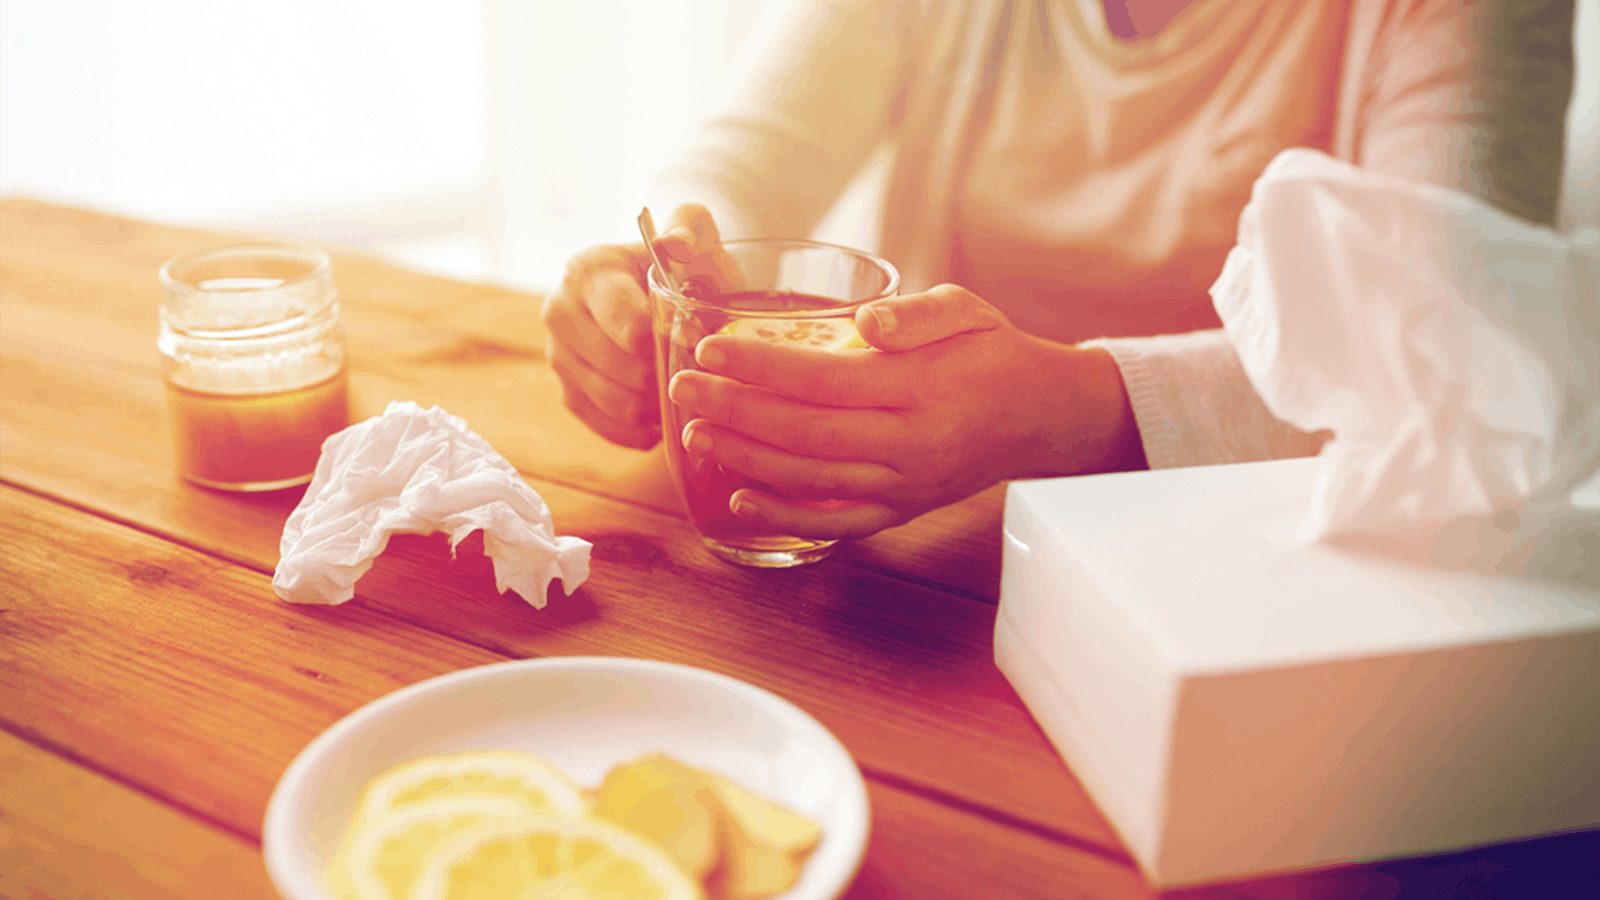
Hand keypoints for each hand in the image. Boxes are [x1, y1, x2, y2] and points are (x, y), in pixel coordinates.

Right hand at [541, 204, 737, 448]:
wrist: (661, 286)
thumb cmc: (682, 262)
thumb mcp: (694, 234)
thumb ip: (690, 230)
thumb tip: (675, 244)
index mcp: (587, 272)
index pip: (630, 327)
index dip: (671, 342)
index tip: (699, 341)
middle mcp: (559, 312)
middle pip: (623, 370)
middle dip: (666, 375)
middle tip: (697, 370)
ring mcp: (558, 356)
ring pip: (616, 403)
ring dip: (658, 405)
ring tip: (684, 390)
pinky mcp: (567, 392)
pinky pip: (608, 428)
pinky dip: (643, 429)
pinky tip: (665, 411)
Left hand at [665, 285, 1145, 538]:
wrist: (1043, 416)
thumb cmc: (995, 353)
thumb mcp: (968, 310)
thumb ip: (918, 314)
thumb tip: (867, 321)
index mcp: (922, 388)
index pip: (824, 379)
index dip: (761, 367)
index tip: (712, 349)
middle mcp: (910, 445)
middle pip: (805, 432)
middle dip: (736, 410)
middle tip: (683, 387)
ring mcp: (904, 485)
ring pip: (812, 479)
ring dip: (746, 459)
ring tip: (697, 432)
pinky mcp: (901, 510)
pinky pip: (836, 524)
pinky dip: (785, 518)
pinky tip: (739, 500)